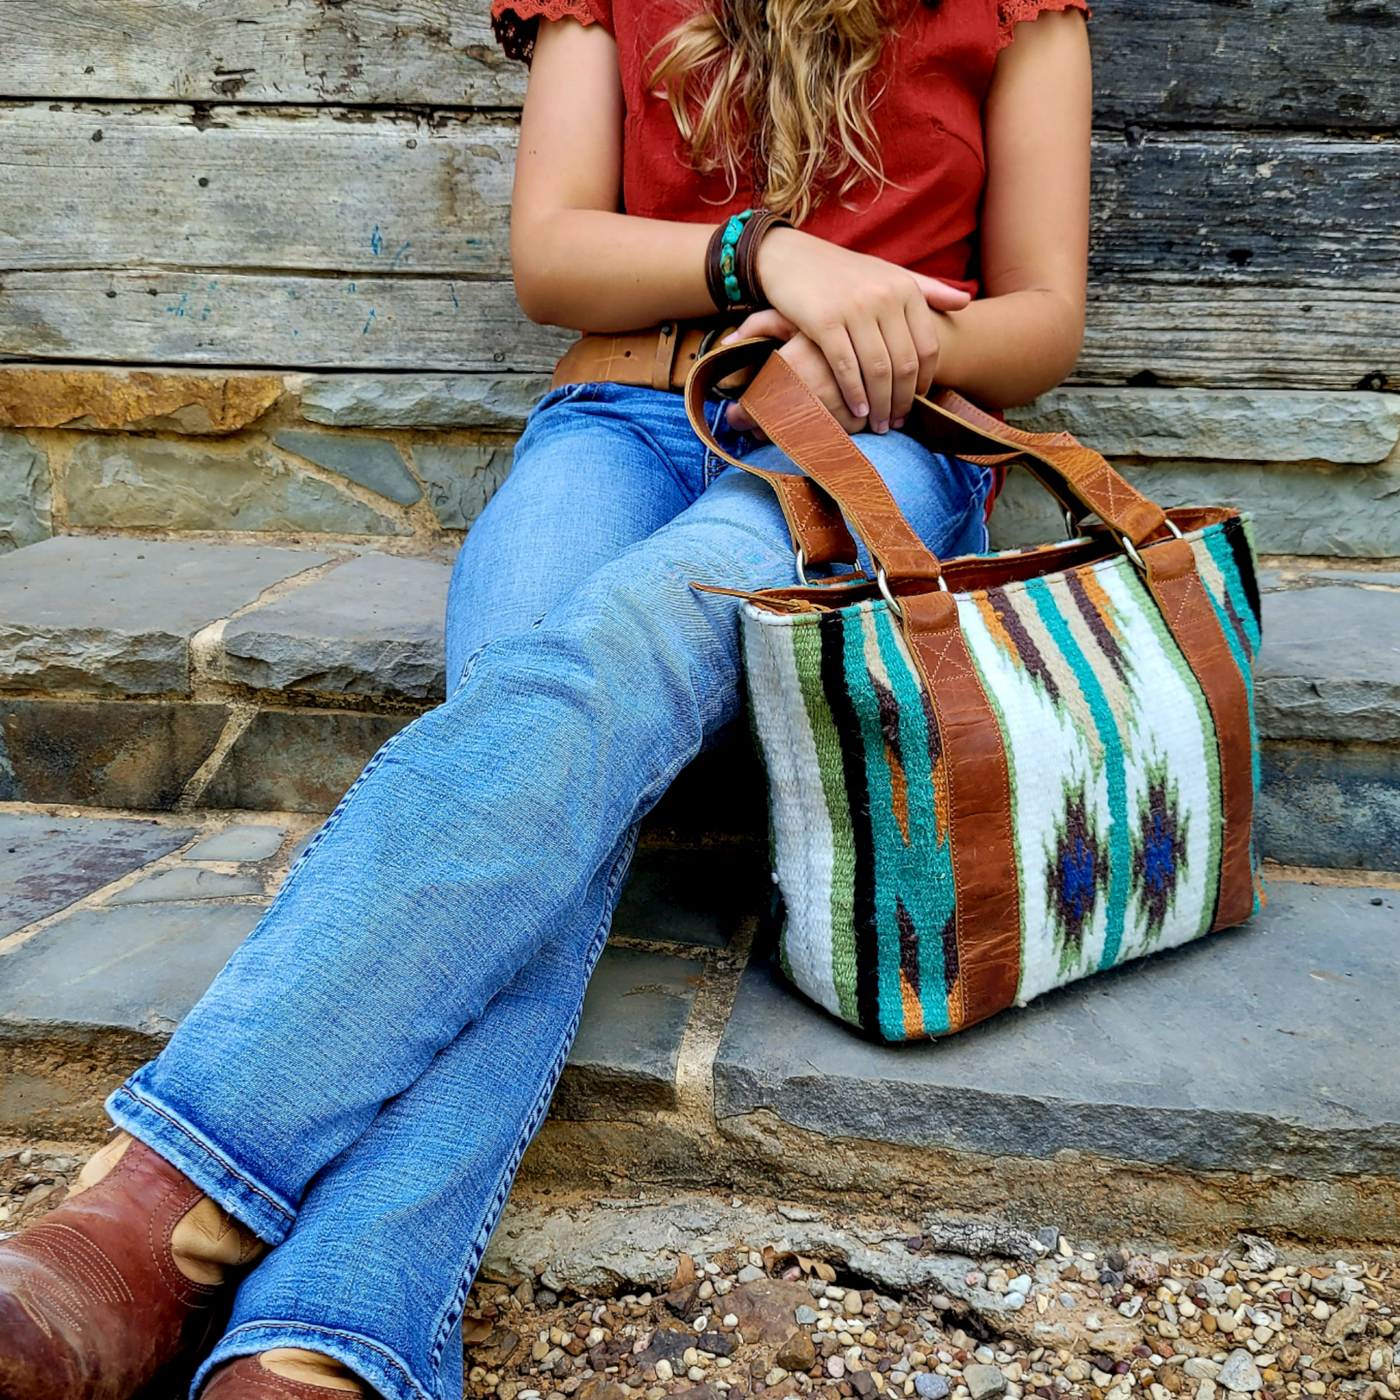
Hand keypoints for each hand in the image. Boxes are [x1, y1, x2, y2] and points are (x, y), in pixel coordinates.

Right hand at [731, 228, 971, 433]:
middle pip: (904, 364)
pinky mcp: (823, 321)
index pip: (928, 346)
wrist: (792, 257)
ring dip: (880, 404)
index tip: (917, 402)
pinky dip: (854, 394)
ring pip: (877, 369)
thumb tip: (966, 302)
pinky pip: (845, 366)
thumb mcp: (889, 275)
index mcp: (904, 288)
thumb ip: (928, 289)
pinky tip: (857, 411)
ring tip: (879, 424)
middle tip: (898, 423)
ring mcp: (853, 308)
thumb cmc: (844, 273)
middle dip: (902, 400)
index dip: (925, 382)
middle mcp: (884, 297)